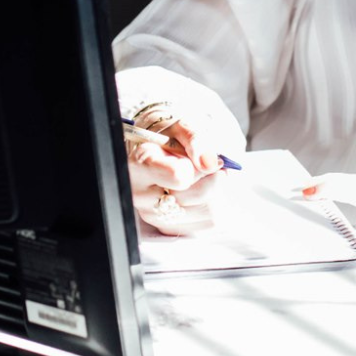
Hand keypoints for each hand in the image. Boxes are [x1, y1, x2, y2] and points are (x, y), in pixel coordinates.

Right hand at [125, 118, 230, 234]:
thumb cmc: (166, 138)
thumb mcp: (179, 127)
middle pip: (196, 193)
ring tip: (204, 176)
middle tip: (207, 163)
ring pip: (207, 209)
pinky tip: (201, 190)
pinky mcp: (170, 228)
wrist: (156, 150)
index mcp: (138, 166)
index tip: (198, 155)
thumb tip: (210, 162)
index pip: (178, 175)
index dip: (196, 164)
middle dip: (211, 176)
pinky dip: (214, 203)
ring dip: (216, 190)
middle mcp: (141, 195)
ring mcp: (155, 216)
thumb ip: (195, 140)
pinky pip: (209, 220)